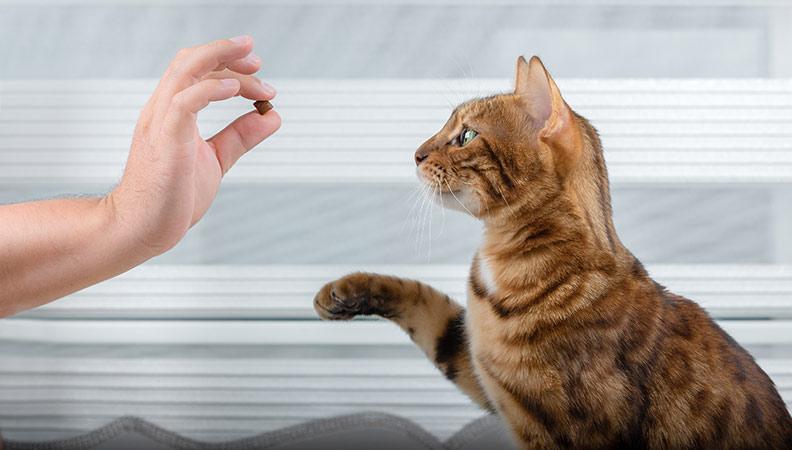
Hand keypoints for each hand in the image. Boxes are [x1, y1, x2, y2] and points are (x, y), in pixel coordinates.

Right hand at [108, 35, 280, 254]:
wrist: (142, 228)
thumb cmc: (172, 196)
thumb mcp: (216, 159)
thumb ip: (240, 137)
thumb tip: (271, 117)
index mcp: (172, 112)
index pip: (195, 69)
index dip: (227, 61)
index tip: (258, 70)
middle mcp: (163, 110)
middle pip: (190, 61)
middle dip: (226, 52)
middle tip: (258, 61)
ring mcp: (161, 123)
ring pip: (185, 71)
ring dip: (221, 60)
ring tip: (253, 64)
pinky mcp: (165, 141)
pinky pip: (184, 103)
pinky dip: (210, 90)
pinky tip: (235, 90)